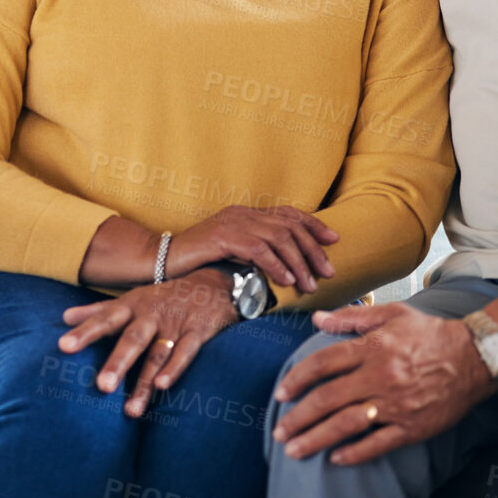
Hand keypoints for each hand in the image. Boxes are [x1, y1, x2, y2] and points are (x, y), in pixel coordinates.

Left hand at [58, 267, 238, 417]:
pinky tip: (163, 386)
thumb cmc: (162, 297)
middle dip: (118, 362)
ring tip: (130, 411)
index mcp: (132, 306)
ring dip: (145, 382)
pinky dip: (175, 368)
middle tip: (101, 387)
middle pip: (132, 339)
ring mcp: (176, 324)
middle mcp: (152, 315)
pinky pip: (186, 352)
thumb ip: (99, 310)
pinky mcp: (198, 332)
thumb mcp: (131, 299)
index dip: (85, 331)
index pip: (105, 318)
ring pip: (158, 353)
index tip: (63, 346)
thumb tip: (64, 317)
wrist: (212, 283)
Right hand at [169, 205, 339, 293]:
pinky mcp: (221, 237)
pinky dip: (275, 265)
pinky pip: (257, 249)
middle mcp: (243, 214)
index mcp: (247, 214)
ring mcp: (232, 223)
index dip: (313, 224)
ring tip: (309, 283)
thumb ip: (256, 253)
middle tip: (328, 271)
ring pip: (278, 239)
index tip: (334, 239)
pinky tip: (285, 280)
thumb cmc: (198, 261)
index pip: (288, 214)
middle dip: (313, 249)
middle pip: (289, 226)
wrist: (163, 258)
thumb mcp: (232, 253)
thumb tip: (288, 268)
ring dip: (298, 262)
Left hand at [270, 303, 497, 465]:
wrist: (474, 357)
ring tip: (294, 450)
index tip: (281, 393)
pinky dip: (354, 453)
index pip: (323, 364)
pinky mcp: (411, 426)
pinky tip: (335, 459)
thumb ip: (352, 318)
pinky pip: (378, 444)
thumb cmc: (431, 333)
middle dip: (298, 417)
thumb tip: (317, 319)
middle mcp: (379, 376)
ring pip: (346, 424)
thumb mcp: (392, 314)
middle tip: (279, 430)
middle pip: (328, 399)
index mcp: (372, 347)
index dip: (297, 379)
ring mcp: (395, 404)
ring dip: (316, 439)